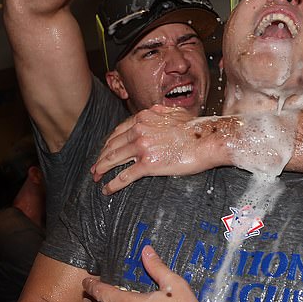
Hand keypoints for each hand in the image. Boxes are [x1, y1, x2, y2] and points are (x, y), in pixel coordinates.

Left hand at [91, 108, 229, 193]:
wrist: (207, 139)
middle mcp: (139, 130)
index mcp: (144, 117)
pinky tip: (107, 189)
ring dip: (101, 169)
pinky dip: (112, 184)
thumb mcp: (175, 112)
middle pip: (112, 145)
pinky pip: (124, 175)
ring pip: (114, 159)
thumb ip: (159, 113)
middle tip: (95, 167)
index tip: (105, 151)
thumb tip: (154, 113)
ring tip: (96, 177)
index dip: (109, 143)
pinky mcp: (148, 164)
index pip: (119, 131)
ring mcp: (142, 146)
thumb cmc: (196, 128)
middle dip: (101, 157)